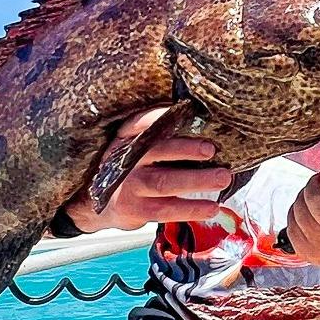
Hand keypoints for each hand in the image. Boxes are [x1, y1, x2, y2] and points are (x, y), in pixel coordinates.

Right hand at [66, 108, 228, 232]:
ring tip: (222, 178)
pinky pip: (167, 209)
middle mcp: (124, 159)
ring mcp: (129, 186)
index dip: (158, 116)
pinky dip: (192, 208)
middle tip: (211, 149)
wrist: (97, 204)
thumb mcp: (133, 146)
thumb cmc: (130, 169)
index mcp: (126, 137)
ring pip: (164, 182)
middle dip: (186, 149)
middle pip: (156, 151)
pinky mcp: (136, 210)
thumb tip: (206, 128)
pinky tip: (212, 207)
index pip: (140, 122)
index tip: (183, 110)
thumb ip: (157, 137)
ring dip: (197, 180)